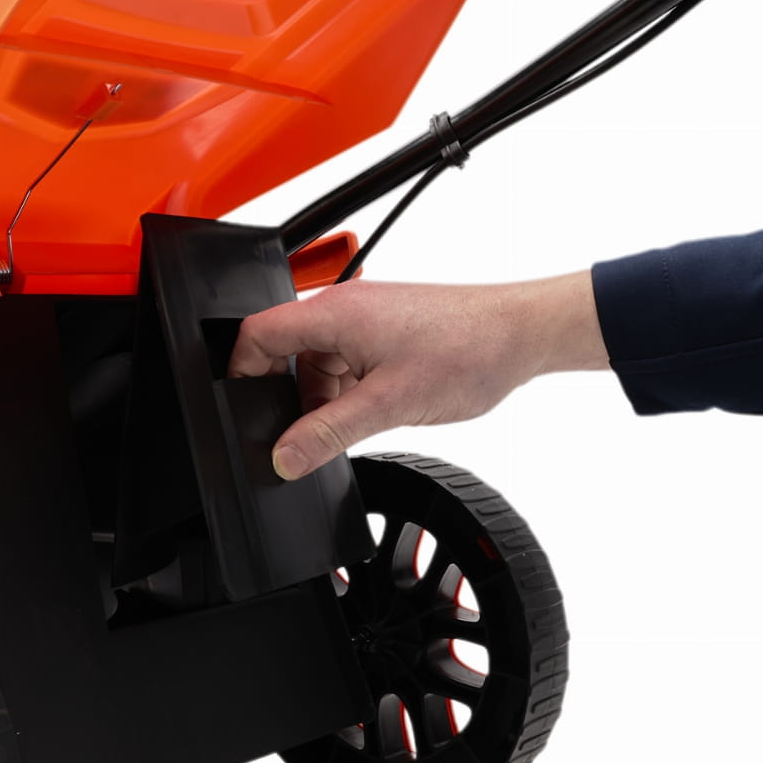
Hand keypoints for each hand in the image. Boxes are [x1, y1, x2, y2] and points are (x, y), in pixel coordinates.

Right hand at [227, 273, 609, 479]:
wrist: (521, 335)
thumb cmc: (467, 350)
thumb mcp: (388, 404)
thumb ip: (329, 433)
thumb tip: (286, 456)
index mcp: (333, 313)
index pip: (256, 334)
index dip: (240, 374)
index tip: (244, 412)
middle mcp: (345, 307)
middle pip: (285, 352)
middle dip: (290, 396)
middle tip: (308, 432)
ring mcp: (367, 316)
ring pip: (318, 361)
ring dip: (325, 397)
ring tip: (358, 420)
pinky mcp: (387, 328)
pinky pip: (347, 361)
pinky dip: (350, 390)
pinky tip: (375, 410)